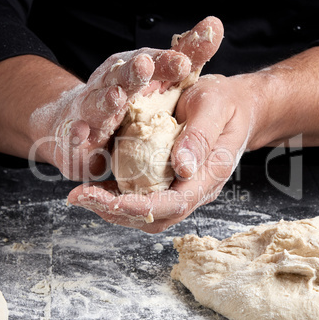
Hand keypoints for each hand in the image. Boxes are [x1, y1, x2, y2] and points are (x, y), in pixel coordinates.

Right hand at [31, 47, 192, 180]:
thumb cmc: (127, 95)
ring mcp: (91, 108)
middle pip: (122, 77)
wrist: (78, 117)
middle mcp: (110, 85)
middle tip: (145, 66)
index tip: (184, 63)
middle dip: (133, 73)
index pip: (151, 62)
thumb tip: (214, 24)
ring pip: (98, 104)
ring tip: (116, 98)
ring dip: (106, 101)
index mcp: (132, 71)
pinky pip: (76, 134)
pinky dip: (77, 134)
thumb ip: (185, 55)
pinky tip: (81, 134)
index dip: (165, 62)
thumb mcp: (158, 74)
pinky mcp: (78, 133)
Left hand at [67, 17, 231, 231]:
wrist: (237, 107)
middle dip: (116, 212)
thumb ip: (200, 136)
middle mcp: (195, 189)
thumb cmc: (227, 103)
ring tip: (83, 196)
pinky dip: (119, 198)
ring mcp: (183, 187)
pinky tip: (98, 187)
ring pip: (147, 213)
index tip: (107, 200)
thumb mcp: (214, 107)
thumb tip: (182, 168)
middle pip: (156, 216)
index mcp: (209, 175)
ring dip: (114, 209)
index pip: (175, 204)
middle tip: (81, 197)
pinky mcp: (171, 181)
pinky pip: (145, 197)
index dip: (140, 207)